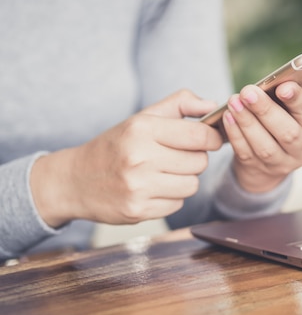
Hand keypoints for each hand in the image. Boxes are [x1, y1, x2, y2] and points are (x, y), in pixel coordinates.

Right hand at [30, 90, 222, 227]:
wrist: (75, 180)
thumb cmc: (117, 145)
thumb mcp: (143, 117)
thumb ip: (180, 104)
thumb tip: (213, 106)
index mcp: (142, 129)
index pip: (199, 136)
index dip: (212, 138)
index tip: (210, 140)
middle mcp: (139, 157)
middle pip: (199, 162)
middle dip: (195, 158)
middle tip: (178, 156)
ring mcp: (137, 186)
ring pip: (192, 185)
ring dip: (185, 179)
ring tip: (165, 172)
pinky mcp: (137, 210)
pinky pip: (177, 204)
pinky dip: (171, 197)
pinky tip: (153, 189)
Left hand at [222, 69, 301, 192]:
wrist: (274, 161)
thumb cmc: (293, 123)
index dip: (297, 100)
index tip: (283, 86)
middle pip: (287, 132)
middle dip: (266, 111)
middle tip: (249, 91)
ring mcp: (282, 163)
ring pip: (264, 145)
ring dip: (247, 122)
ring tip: (235, 101)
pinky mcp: (260, 169)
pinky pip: (246, 152)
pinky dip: (235, 134)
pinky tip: (228, 116)